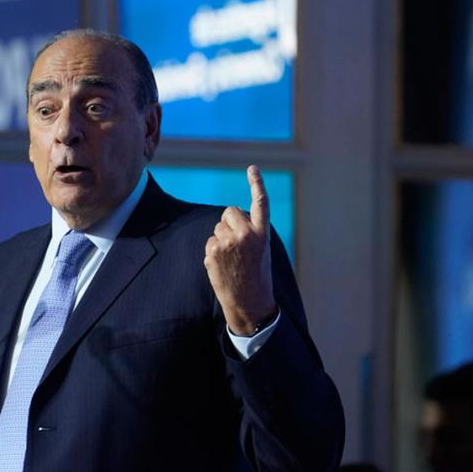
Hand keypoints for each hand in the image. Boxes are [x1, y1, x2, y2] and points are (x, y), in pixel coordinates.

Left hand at [204, 165, 277, 335]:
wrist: (249, 302)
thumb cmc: (257, 277)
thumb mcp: (261, 251)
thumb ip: (250, 232)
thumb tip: (229, 218)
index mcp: (263, 233)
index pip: (260, 203)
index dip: (256, 184)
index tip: (252, 168)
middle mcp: (246, 234)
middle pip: (230, 211)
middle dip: (229, 222)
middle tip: (237, 244)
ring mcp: (228, 242)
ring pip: (217, 227)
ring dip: (221, 239)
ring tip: (232, 259)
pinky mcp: (213, 251)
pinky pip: (209, 242)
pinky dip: (213, 252)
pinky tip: (223, 266)